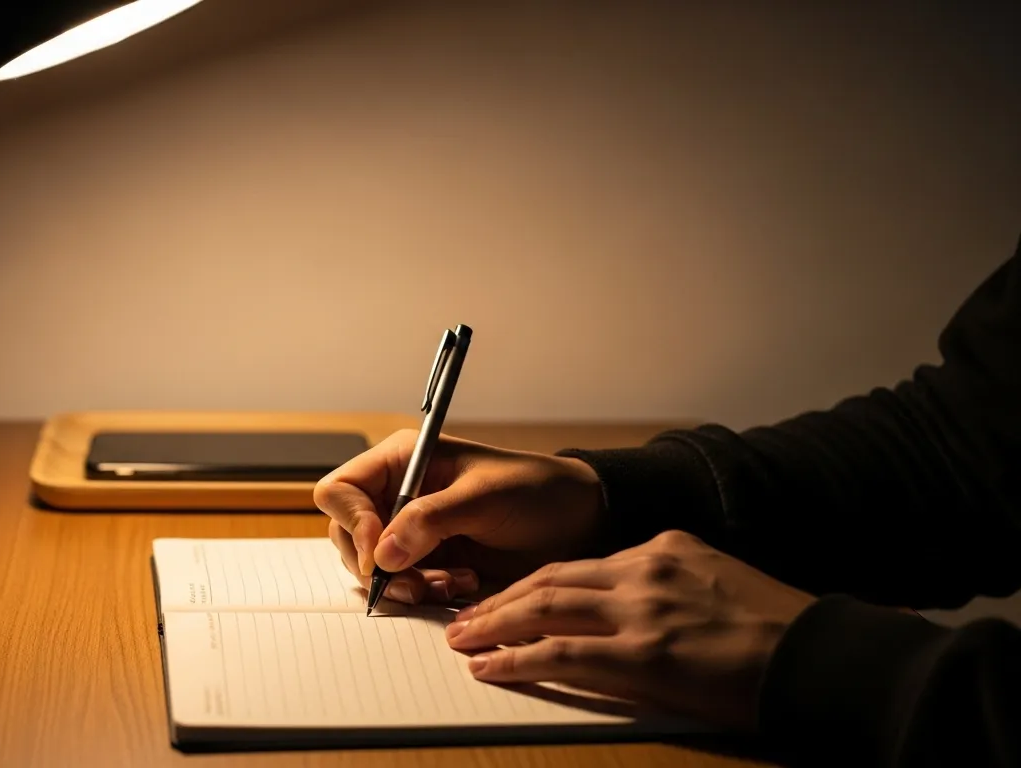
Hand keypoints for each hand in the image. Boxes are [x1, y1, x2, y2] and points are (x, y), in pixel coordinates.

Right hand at [313, 429, 606, 605]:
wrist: (579, 522)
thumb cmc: (536, 491)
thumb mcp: (484, 498)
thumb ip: (430, 520)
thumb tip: (382, 553)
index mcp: (403, 460)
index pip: (342, 490)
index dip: (351, 522)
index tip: (380, 553)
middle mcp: (398, 494)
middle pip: (347, 534)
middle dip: (376, 564)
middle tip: (416, 583)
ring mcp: (411, 530)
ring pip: (371, 566)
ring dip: (405, 583)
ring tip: (451, 582)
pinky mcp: (428, 561)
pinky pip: (403, 585)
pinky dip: (424, 592)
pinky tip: (461, 585)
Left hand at [445, 530, 816, 730]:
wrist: (822, 656)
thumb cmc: (778, 630)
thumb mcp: (715, 583)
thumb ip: (665, 586)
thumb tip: (621, 608)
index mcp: (663, 549)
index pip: (579, 565)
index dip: (533, 584)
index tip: (505, 598)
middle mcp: (645, 569)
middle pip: (551, 579)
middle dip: (500, 600)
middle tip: (464, 619)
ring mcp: (642, 610)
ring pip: (545, 608)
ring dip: (494, 625)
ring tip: (462, 640)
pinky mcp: (643, 654)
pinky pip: (561, 653)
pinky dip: (517, 660)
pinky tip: (490, 668)